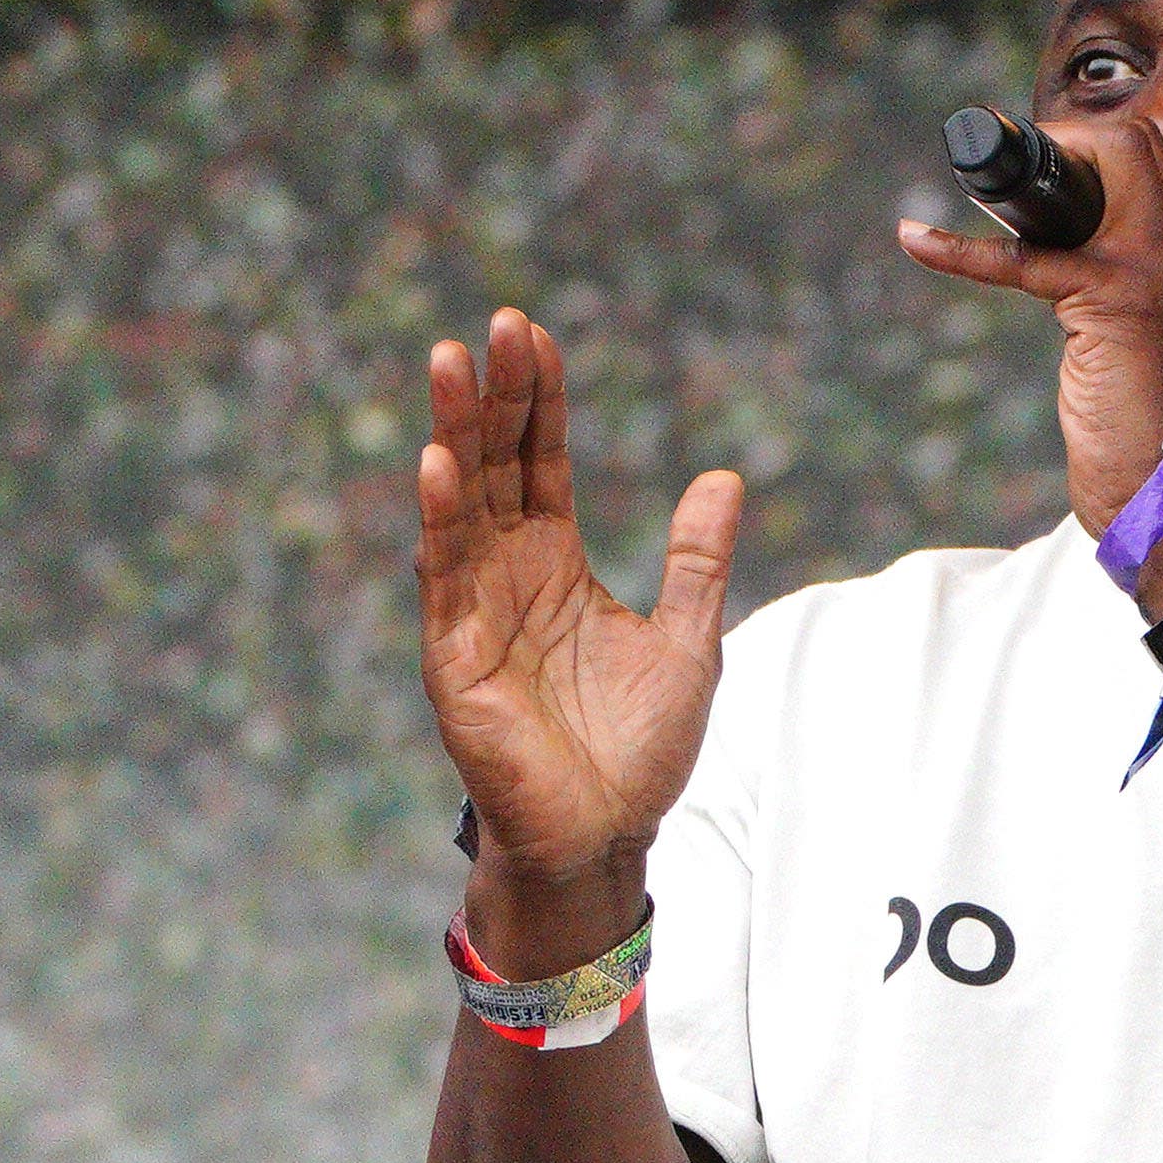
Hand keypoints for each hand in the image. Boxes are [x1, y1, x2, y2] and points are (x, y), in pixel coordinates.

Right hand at [417, 308, 743, 965]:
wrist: (606, 837)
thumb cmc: (640, 749)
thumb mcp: (690, 640)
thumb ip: (696, 560)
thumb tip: (723, 476)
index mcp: (556, 563)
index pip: (540, 459)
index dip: (539, 398)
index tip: (535, 331)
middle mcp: (507, 574)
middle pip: (495, 464)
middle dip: (494, 395)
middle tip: (495, 324)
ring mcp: (474, 611)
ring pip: (459, 504)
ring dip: (454, 433)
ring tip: (451, 362)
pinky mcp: (453, 657)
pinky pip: (444, 576)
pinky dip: (441, 519)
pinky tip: (439, 463)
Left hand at [895, 117, 1162, 553]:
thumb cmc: (1147, 433)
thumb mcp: (1144, 344)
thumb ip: (1125, 294)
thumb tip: (1064, 262)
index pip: (1159, 158)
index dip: (1096, 152)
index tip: (1042, 178)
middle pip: (1135, 141)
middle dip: (1065, 144)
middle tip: (1010, 183)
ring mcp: (1154, 270)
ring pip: (1103, 163)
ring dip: (1024, 172)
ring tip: (973, 180)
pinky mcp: (1113, 302)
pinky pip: (1026, 256)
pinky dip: (959, 248)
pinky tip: (915, 238)